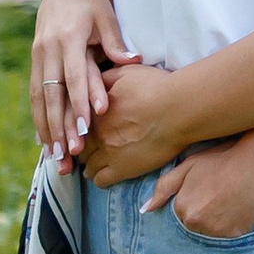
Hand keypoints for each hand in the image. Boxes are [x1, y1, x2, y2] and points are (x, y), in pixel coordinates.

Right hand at [30, 0, 136, 167]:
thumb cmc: (92, 3)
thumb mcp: (106, 17)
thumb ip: (115, 42)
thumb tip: (133, 61)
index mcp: (68, 38)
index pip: (73, 76)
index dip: (78, 102)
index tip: (85, 128)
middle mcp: (48, 50)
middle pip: (52, 94)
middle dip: (60, 126)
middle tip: (69, 153)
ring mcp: (38, 57)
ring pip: (39, 99)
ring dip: (46, 129)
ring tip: (55, 157)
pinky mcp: (35, 62)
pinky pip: (34, 95)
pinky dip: (39, 118)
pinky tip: (44, 141)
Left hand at [83, 61, 192, 187]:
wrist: (178, 109)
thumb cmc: (156, 87)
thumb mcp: (125, 73)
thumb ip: (104, 78)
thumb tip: (93, 83)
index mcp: (93, 111)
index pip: (75, 125)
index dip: (78, 129)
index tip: (82, 132)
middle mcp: (96, 133)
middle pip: (78, 147)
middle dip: (82, 149)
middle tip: (87, 150)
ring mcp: (108, 153)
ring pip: (87, 166)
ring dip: (89, 165)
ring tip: (94, 166)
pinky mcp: (123, 169)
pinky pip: (101, 180)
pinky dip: (99, 179)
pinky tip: (103, 177)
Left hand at [144, 130, 253, 241]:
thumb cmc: (222, 160)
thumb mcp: (188, 165)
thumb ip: (164, 187)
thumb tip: (145, 209)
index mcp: (181, 207)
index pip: (182, 215)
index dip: (195, 202)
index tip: (208, 191)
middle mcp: (195, 223)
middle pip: (196, 225)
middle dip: (205, 214)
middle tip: (220, 196)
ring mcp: (216, 231)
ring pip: (211, 233)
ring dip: (218, 222)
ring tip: (230, 202)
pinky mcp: (235, 235)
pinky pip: (229, 236)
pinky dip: (233, 226)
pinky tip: (239, 209)